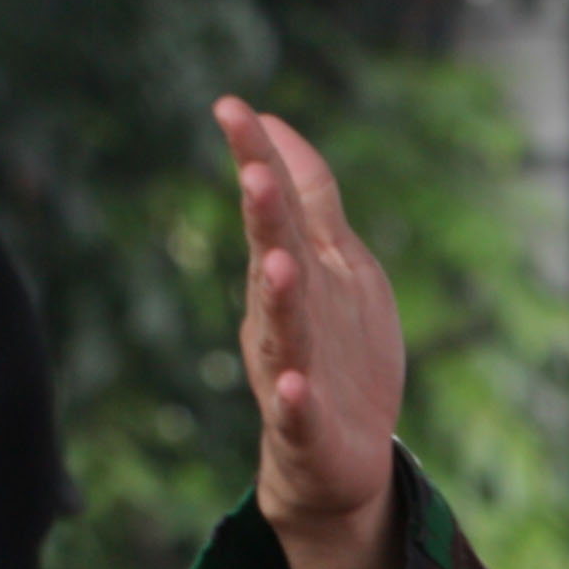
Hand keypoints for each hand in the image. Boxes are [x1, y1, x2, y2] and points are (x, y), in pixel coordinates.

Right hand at [210, 95, 409, 568]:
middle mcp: (286, 315)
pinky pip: (297, 412)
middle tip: (256, 172)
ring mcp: (292, 370)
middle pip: (275, 258)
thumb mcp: (333, 267)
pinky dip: (295, 398)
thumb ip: (312, 202)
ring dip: (280, 299)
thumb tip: (280, 129)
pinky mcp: (307, 428)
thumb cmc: (334, 353)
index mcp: (298, 273)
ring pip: (283, 330)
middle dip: (267, 218)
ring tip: (278, 265)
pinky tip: (295, 384)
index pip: (283, 208)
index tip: (232, 106)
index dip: (260, 159)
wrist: (336, 462)